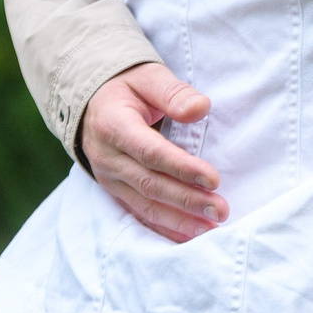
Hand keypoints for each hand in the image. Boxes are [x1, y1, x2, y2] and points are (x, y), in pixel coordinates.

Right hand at [78, 62, 228, 240]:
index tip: (213, 179)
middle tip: (220, 210)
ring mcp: (109, 178)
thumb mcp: (148, 77)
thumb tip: (201, 108)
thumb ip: (174, 92)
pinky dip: (164, 227)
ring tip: (211, 227)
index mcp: (114, 126)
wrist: (92, 102)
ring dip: (179, 219)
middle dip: (187, 200)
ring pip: (145, 205)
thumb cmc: (127, 87)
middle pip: (150, 184)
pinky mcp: (115, 191)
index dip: (182, 168)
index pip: (150, 152)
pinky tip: (189, 235)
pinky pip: (139, 213)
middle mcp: (108, 157)